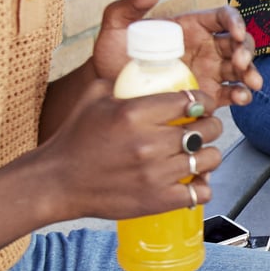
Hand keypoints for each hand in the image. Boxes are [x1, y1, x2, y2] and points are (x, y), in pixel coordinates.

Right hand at [36, 79, 226, 222]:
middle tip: (204, 127)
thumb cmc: (75, 138)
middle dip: (210, 125)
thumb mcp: (95, 98)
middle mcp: (149, 143)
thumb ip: (124, 82)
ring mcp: (156, 174)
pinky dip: (202, 187)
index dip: (205, 101)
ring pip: (210, 159)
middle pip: (207, 129)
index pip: (191, 101)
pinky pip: (201, 192)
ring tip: (200, 154)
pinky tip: (193, 180)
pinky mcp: (158, 200)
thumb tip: (147, 70)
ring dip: (209, 155)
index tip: (203, 105)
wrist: (59, 182)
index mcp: (135, 113)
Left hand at [91, 0, 262, 107]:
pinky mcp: (207, 95)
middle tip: (240, 63)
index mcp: (191, 26)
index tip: (235, 33)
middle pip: (239, 43)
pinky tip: (240, 99)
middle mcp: (205, 47)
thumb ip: (134, 2)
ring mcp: (208, 72)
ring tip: (249, 85)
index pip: (223, 17)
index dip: (235, 22)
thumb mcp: (117, 25)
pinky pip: (230, 94)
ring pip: (240, 69)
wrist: (109, 91)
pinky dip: (240, 96)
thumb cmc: (112, 55)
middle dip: (247, 50)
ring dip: (250, 74)